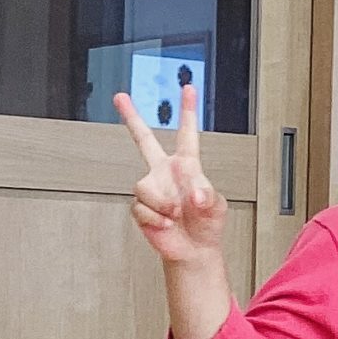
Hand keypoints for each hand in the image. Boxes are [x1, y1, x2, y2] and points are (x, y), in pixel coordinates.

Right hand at [117, 84, 227, 263]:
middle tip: (120, 97)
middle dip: (131, 118)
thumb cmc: (208, 224)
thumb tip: (192, 193)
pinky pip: (142, 208)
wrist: (194, 250)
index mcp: (186, 165)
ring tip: (175, 214)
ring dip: (163, 203)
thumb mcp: (217, 206)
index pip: (187, 134)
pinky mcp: (141, 207)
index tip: (188, 89)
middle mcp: (164, 172)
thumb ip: (207, 194)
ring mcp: (151, 189)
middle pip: (143, 140)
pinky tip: (165, 224)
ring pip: (144, 186)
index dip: (187, 111)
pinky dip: (156, 219)